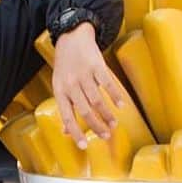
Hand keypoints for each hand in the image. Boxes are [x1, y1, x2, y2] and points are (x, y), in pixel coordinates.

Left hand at [51, 22, 127, 147]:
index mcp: (60, 91)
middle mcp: (71, 84)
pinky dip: (115, 96)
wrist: (71, 36)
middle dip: (97, 127)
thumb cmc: (65, 65)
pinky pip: (107, 84)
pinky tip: (121, 105)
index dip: (75, 133)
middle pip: (85, 111)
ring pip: (97, 100)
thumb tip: (66, 132)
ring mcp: (84, 74)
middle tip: (106, 136)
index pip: (67, 117)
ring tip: (114, 123)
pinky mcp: (96, 65)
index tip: (84, 146)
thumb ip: (65, 108)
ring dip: (107, 114)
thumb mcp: (60, 86)